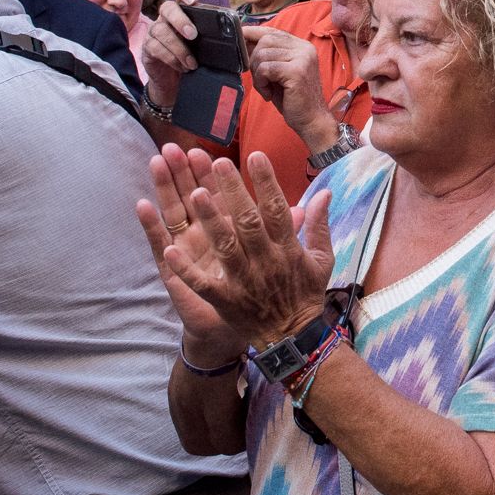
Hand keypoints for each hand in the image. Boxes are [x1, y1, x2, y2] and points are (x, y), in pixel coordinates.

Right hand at [141, 0, 203, 108]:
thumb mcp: (203, 44)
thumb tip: (232, 31)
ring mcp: (154, 32)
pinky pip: (156, 48)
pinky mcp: (148, 47)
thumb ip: (211, 34)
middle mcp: (166, 18)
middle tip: (193, 35)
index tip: (194, 0)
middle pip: (167, 8)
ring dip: (178, 47)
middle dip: (180, 20)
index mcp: (182, 12)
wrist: (174, 80)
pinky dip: (171, 58)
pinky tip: (182, 66)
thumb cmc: (191, 56)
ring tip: (192, 62)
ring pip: (161, 30)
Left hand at [143, 145, 333, 345]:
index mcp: (288, 250)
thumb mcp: (322, 260)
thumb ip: (319, 225)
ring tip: (195, 193)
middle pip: (248, 222)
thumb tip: (324, 193)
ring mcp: (243, 282)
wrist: (293, 338)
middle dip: (233, 191)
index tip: (255, 156)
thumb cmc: (305, 294)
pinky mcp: (225, 300)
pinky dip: (186, 269)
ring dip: (211, 221)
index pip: (277, 209)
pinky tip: (169, 249)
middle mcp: (265, 262)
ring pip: (225, 247)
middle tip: (217, 163)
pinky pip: (203, 284)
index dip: (266, 182)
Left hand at [246, 26, 335, 144]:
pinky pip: (265, 69)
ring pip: (263, 54)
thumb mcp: (279, 73)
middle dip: (254, 60)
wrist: (312, 120)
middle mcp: (304, 48)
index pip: (272, 31)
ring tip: (265, 88)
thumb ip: (268, 56)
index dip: (253, 33)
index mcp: (301, 46)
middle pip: (265, 40)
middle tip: (260, 80)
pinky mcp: (297, 71)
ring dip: (257, 75)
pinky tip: (268, 94)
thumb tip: (244, 40)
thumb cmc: (293, 99)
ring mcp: (302, 58)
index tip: (239, 37)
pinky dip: (261, 82)